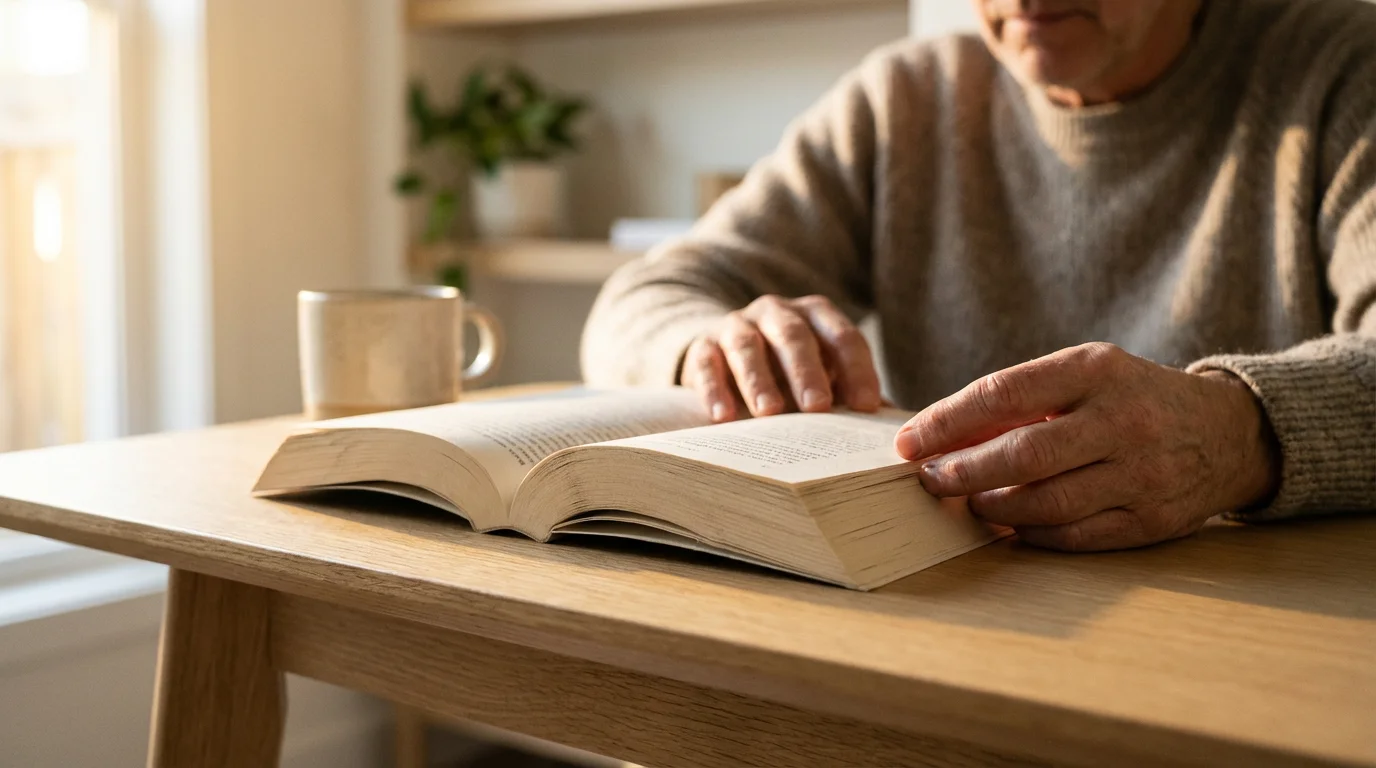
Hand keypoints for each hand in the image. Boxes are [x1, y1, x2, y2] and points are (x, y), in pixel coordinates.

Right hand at [682, 294, 882, 421]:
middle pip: (794, 336)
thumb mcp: (823, 379)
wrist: (725, 355)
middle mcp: (777, 313)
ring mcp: (737, 326)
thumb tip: (897, 430)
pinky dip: (713, 389)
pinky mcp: (703, 346)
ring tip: (769, 413)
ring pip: (747, 345)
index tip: (866, 407)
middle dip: (807, 372)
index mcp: (816, 316)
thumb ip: (852, 397)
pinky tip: (723, 417)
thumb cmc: (788, 374)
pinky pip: (706, 363)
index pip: (843, 337)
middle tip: (817, 408)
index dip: (857, 370)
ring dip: (758, 379)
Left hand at [894, 343, 1280, 551]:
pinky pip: (1076, 536)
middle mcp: (1122, 419)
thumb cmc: (1130, 399)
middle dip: (963, 472)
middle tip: (929, 481)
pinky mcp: (1153, 519)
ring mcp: (1142, 473)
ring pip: (1047, 502)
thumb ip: (1020, 400)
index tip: (907, 442)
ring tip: (968, 503)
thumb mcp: (1083, 375)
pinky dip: (1033, 534)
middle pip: (1023, 455)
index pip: (1003, 393)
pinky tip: (1010, 527)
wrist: (1228, 432)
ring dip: (994, 508)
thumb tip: (939, 438)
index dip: (946, 421)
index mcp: (1095, 370)